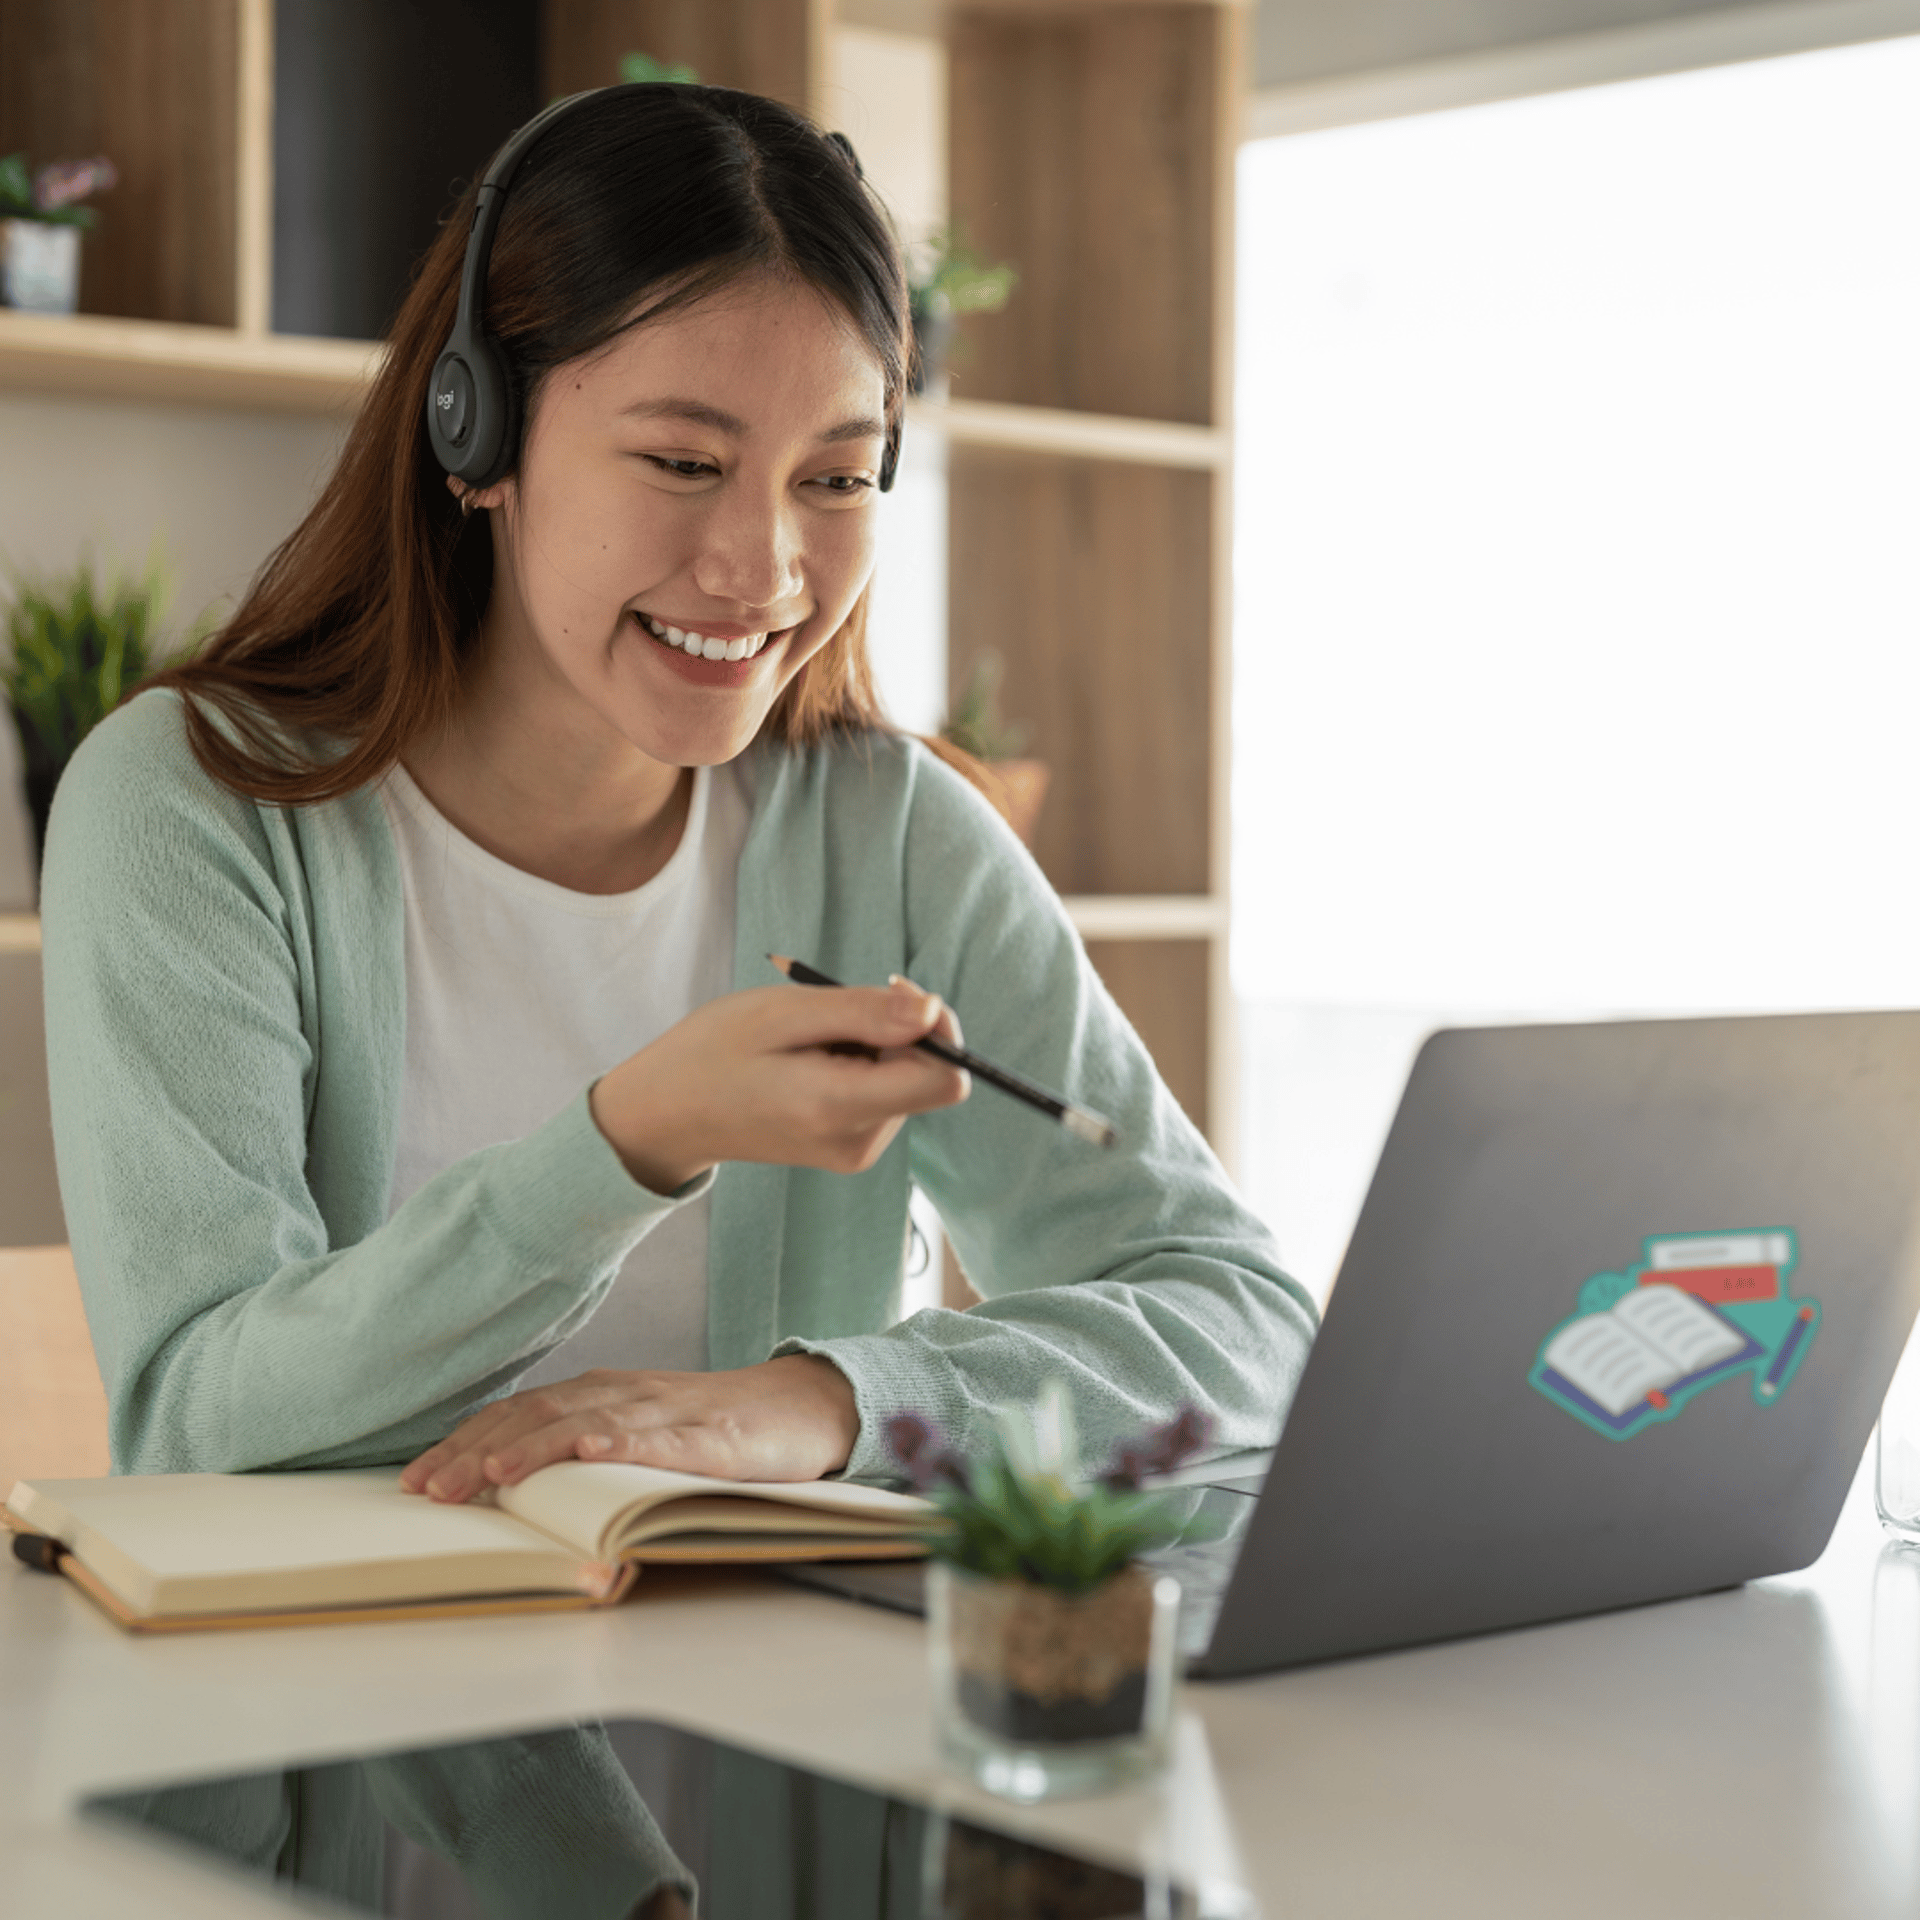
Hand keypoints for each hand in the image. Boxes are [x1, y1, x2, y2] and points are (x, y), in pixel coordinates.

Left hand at [398, 1354, 860, 1502]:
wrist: (804, 1406)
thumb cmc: (717, 1428)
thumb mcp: (642, 1435)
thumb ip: (586, 1449)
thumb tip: (509, 1491)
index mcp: (604, 1395)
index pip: (520, 1411)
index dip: (465, 1441)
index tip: (414, 1479)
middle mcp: (627, 1394)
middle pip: (540, 1413)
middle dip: (480, 1450)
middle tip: (429, 1490)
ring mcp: (671, 1412)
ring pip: (591, 1422)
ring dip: (536, 1447)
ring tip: (491, 1474)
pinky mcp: (716, 1437)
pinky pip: (665, 1438)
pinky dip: (625, 1442)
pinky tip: (593, 1452)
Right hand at [589, 976, 967, 1191]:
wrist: (667, 1114)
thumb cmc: (714, 1052)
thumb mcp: (784, 1013)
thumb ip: (864, 1012)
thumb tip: (934, 1010)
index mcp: (841, 1109)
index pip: (946, 1080)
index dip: (939, 1029)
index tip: (893, 994)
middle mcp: (860, 1142)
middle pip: (929, 1075)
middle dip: (897, 1030)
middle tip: (830, 1012)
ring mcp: (857, 1151)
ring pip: (908, 1079)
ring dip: (874, 1045)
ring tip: (808, 1042)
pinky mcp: (851, 1148)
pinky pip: (886, 1093)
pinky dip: (861, 1064)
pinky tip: (811, 1061)